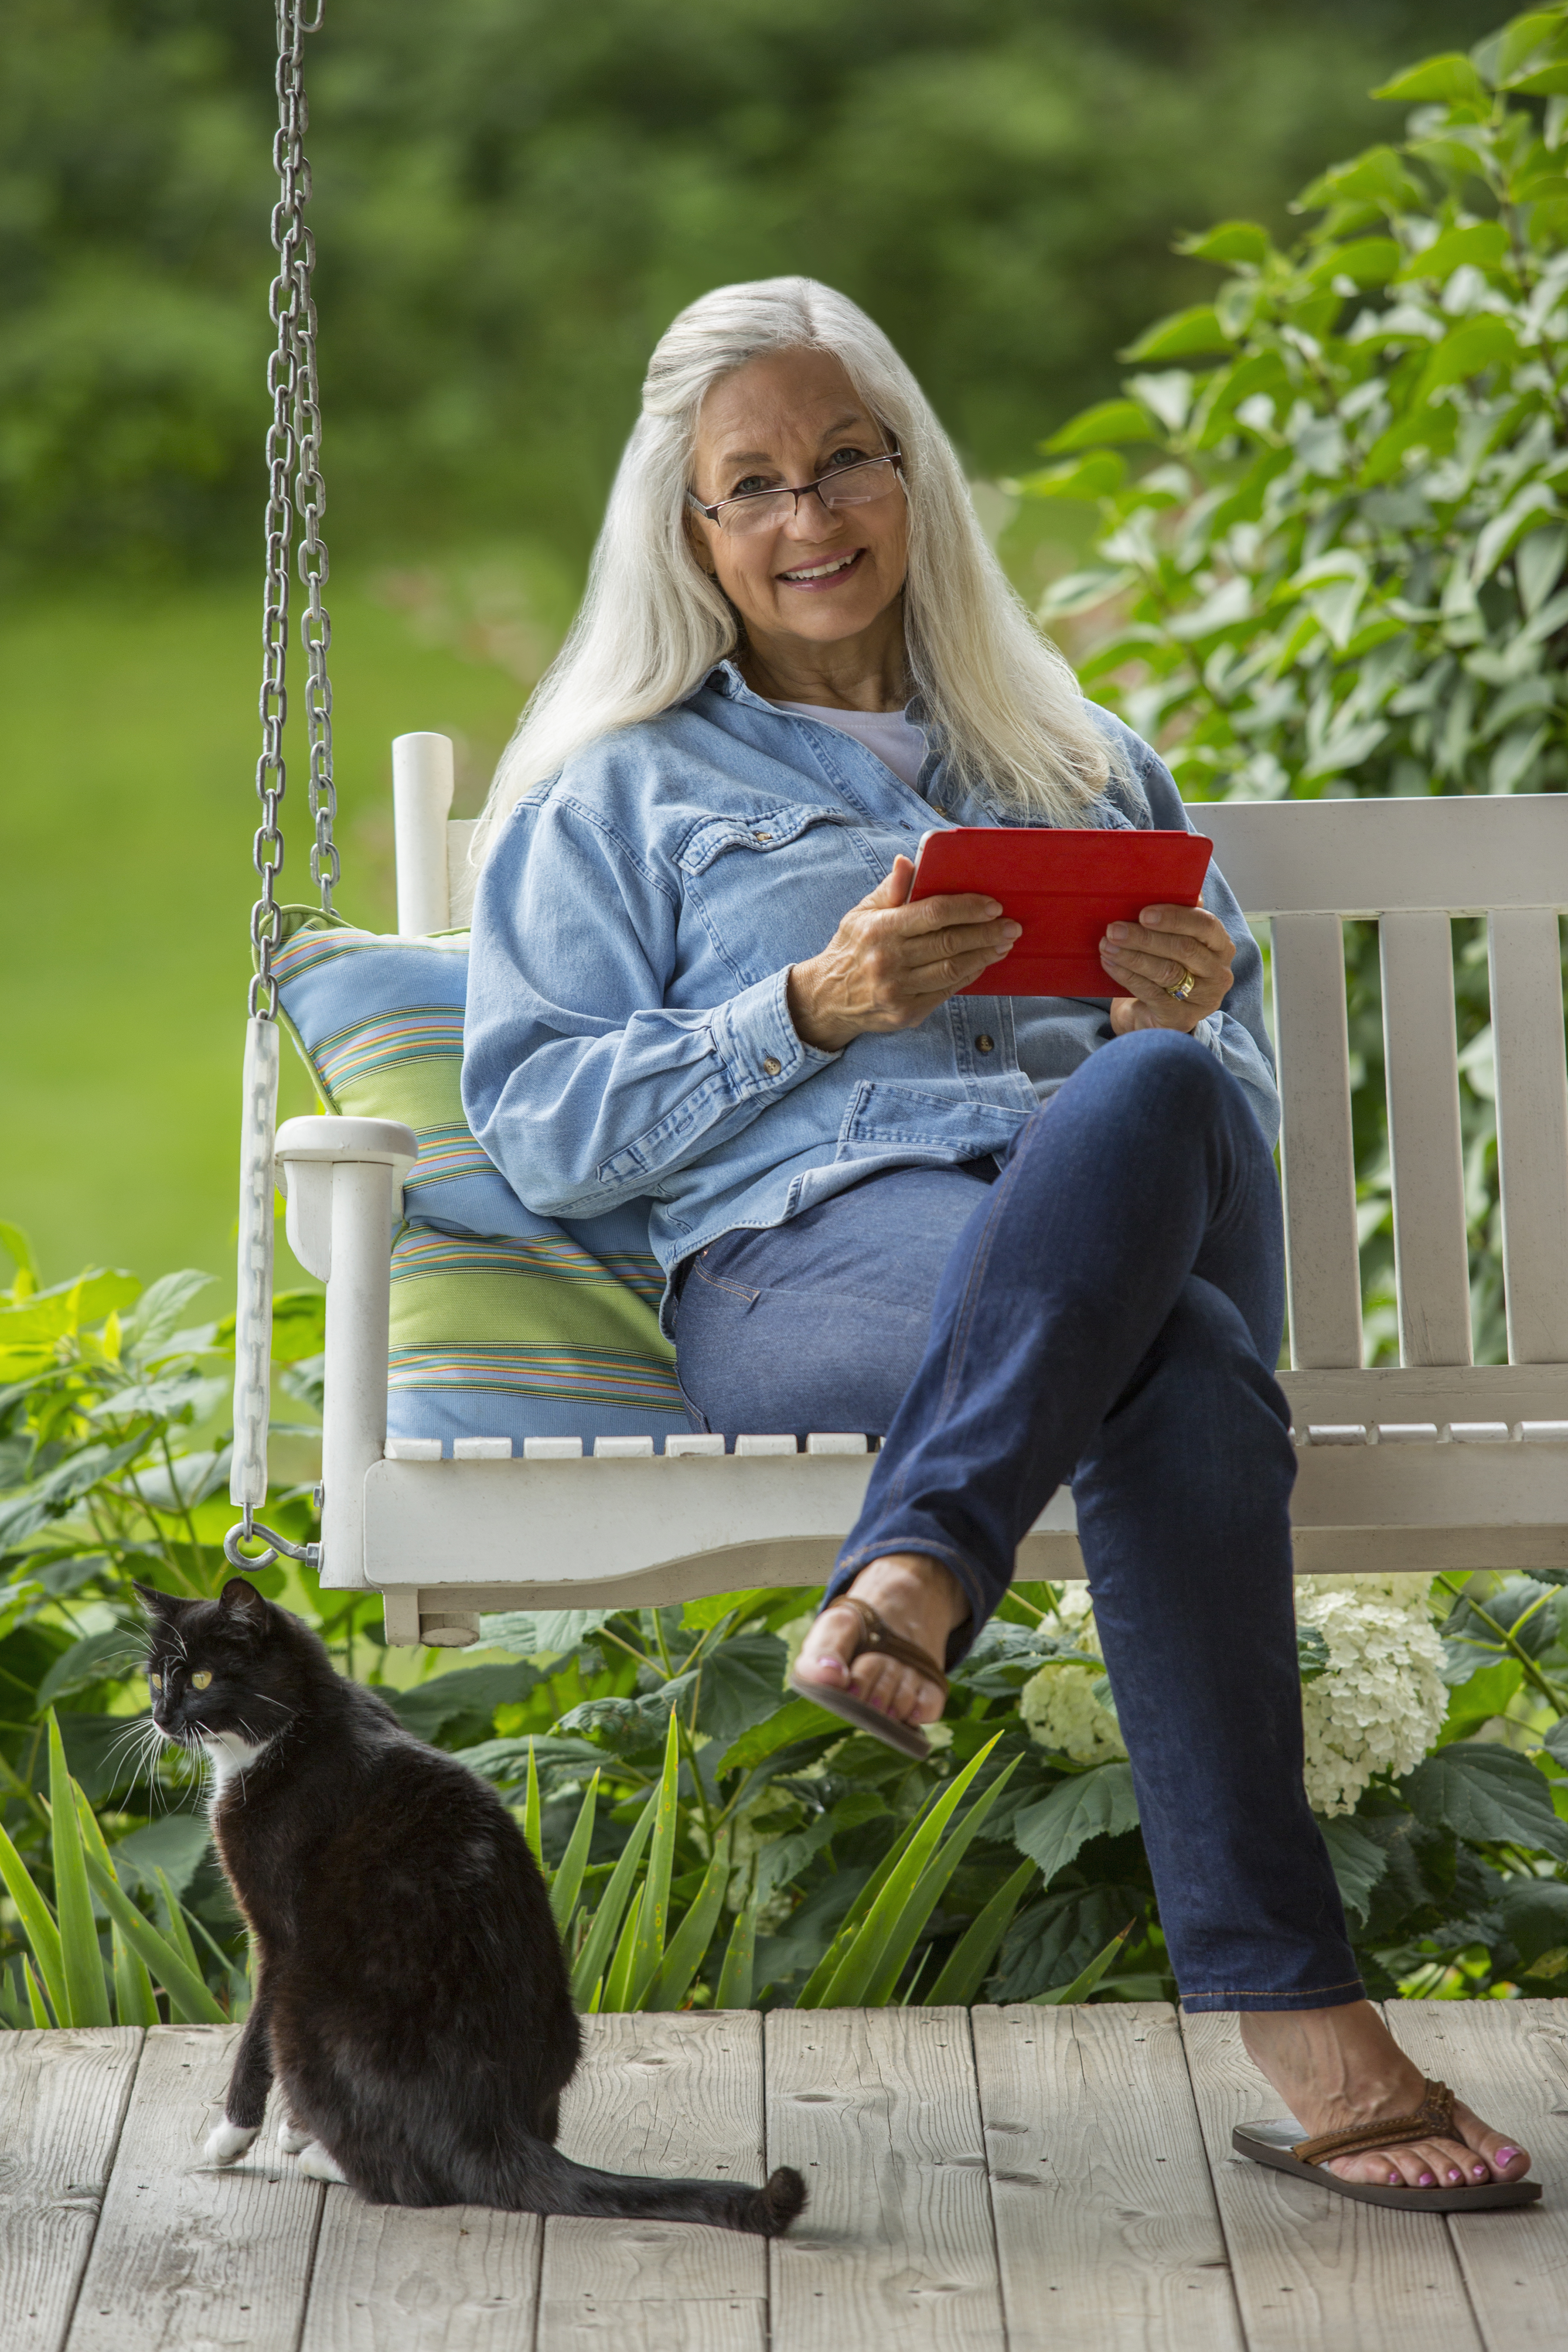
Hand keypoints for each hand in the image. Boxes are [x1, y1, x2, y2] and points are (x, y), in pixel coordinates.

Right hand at [787, 856, 1020, 1051]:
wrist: (826, 999)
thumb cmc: (850, 949)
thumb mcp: (861, 914)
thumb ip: (889, 889)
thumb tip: (907, 861)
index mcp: (879, 930)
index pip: (933, 913)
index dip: (968, 908)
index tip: (993, 905)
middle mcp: (889, 961)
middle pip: (949, 943)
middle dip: (986, 933)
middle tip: (1012, 925)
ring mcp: (898, 990)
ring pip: (953, 969)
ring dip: (984, 955)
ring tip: (1004, 943)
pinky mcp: (906, 1013)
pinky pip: (947, 991)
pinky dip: (969, 975)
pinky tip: (982, 963)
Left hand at [1100, 903, 1234, 1034]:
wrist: (1153, 1015)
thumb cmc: (1164, 967)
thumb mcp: (1171, 941)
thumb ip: (1174, 916)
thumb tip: (1163, 884)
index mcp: (1220, 945)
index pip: (1205, 925)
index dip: (1175, 917)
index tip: (1144, 913)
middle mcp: (1219, 973)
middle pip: (1183, 949)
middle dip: (1145, 938)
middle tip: (1114, 928)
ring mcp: (1204, 999)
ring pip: (1167, 972)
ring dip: (1132, 956)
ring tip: (1106, 945)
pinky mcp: (1182, 1018)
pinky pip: (1152, 993)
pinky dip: (1127, 976)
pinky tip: (1109, 964)